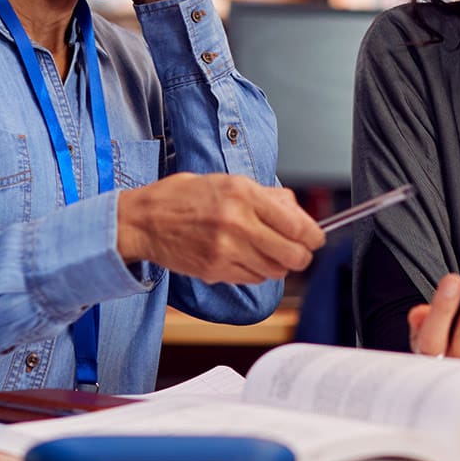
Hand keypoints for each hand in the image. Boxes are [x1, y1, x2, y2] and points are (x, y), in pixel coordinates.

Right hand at [115, 174, 322, 284]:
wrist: (144, 221)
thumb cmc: (183, 197)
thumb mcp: (227, 182)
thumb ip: (266, 197)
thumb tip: (298, 213)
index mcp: (242, 194)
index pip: (296, 225)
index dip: (314, 236)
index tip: (316, 238)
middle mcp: (236, 223)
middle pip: (293, 254)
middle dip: (302, 255)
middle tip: (299, 251)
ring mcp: (225, 250)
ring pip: (275, 270)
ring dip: (278, 264)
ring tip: (266, 251)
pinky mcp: (215, 270)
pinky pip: (253, 278)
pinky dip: (257, 272)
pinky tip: (245, 258)